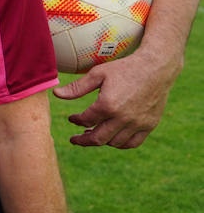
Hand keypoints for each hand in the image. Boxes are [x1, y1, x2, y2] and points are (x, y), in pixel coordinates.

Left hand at [52, 48, 176, 148]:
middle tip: (75, 139)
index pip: (85, 121)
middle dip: (83, 140)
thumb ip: (76, 88)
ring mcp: (137, 123)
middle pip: (98, 138)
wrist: (155, 67)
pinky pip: (132, 143)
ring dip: (101, 141)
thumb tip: (56, 94)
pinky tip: (112, 138)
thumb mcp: (97, 74)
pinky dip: (120, 144)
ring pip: (114, 143)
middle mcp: (123, 118)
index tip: (72, 118)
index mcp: (107, 105)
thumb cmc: (124, 69)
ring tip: (93, 135)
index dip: (76, 120)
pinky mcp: (149, 125)